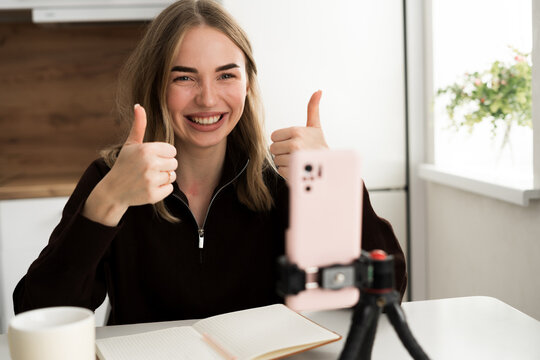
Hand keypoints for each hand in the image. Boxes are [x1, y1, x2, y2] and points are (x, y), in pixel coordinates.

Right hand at [83, 104, 177, 225]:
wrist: (113, 190)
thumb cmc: (124, 164)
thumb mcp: (130, 144)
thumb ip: (139, 125)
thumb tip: (139, 105)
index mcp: (146, 149)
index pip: (172, 150)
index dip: (163, 154)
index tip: (152, 157)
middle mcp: (149, 164)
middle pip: (174, 163)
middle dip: (165, 166)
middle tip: (150, 169)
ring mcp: (151, 180)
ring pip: (172, 176)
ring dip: (164, 177)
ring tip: (149, 177)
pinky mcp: (153, 195)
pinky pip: (169, 189)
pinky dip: (161, 189)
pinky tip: (148, 187)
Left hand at [270, 90, 327, 178]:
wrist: (330, 165)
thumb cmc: (320, 145)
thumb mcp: (315, 126)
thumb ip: (313, 108)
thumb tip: (318, 91)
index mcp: (297, 131)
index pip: (274, 136)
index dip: (282, 140)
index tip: (294, 142)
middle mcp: (295, 144)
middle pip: (273, 149)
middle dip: (282, 151)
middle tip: (296, 152)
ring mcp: (294, 159)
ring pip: (276, 160)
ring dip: (286, 162)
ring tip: (299, 160)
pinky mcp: (293, 172)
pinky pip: (281, 171)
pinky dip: (288, 172)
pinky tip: (299, 168)